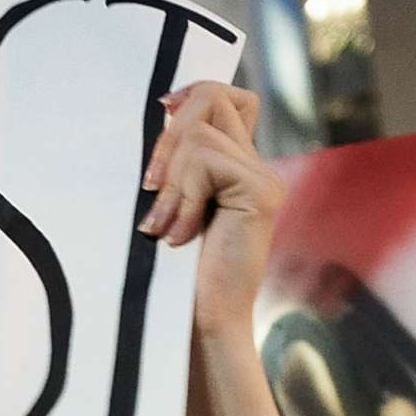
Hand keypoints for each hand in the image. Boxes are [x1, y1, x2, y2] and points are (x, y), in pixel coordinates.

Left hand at [140, 82, 284, 341]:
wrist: (200, 321)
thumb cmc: (174, 273)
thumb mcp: (170, 204)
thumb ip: (176, 163)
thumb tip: (164, 110)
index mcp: (240, 168)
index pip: (227, 98)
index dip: (193, 94)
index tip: (162, 112)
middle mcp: (259, 168)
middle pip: (215, 97)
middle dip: (169, 136)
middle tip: (151, 187)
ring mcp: (265, 178)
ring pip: (200, 134)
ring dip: (170, 179)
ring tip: (165, 225)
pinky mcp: (260, 192)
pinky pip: (205, 161)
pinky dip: (181, 195)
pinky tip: (178, 234)